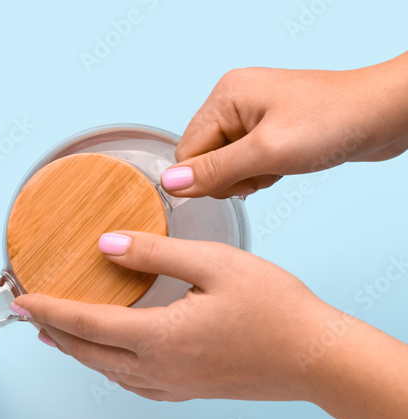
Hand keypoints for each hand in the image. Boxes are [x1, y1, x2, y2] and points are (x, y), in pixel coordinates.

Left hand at [12, 231, 339, 402]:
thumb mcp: (215, 265)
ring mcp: (172, 386)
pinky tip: (109, 358)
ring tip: (57, 334)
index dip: (48, 311)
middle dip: (53, 332)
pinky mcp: (188, 392)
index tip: (20, 301)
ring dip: (77, 351)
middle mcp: (157, 369)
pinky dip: (107, 367)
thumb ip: (156, 254)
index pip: (85, 324)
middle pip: (87, 352)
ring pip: (106, 371)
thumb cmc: (275, 308)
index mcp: (158, 338)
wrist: (317, 359)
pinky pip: (132, 383)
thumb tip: (107, 246)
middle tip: (27, 315)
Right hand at [160, 54, 407, 198]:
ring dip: (249, 176)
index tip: (244, 178)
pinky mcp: (271, 126)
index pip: (187, 151)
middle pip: (204, 157)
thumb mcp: (266, 153)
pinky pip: (247, 160)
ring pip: (225, 163)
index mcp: (225, 95)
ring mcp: (253, 112)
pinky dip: (262, 171)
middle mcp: (234, 100)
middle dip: (231, 176)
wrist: (386, 114)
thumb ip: (214, 171)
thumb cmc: (334, 122)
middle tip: (266, 170)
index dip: (208, 177)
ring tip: (279, 166)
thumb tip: (170, 185)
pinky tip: (284, 166)